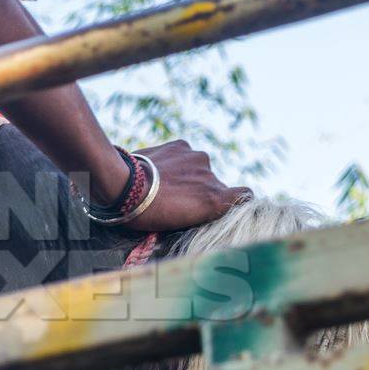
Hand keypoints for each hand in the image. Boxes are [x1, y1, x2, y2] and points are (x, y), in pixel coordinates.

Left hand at [125, 140, 250, 231]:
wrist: (123, 185)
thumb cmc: (146, 214)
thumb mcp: (178, 224)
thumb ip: (198, 212)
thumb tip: (200, 209)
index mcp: (215, 200)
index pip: (245, 195)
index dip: (238, 199)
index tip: (227, 204)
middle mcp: (212, 177)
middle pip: (214, 184)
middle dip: (199, 190)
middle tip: (176, 199)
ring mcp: (197, 158)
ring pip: (198, 168)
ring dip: (187, 174)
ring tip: (163, 183)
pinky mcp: (181, 145)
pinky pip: (184, 154)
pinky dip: (175, 160)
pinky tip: (158, 168)